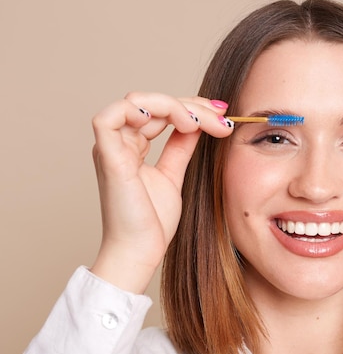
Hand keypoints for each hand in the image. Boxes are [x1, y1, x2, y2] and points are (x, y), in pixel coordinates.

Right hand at [90, 92, 232, 292]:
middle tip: (221, 120)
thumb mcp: (174, 174)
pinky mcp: (108, 159)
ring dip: (173, 105)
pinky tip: (171, 120)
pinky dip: (138, 110)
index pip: (160, 110)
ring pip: (137, 102)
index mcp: (131, 146)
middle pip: (153, 103)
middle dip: (191, 106)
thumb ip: (181, 146)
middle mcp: (118, 143)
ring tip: (198, 124)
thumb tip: (197, 123)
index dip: (191, 107)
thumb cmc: (153, 222)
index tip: (222, 115)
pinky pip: (110, 118)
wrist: (142, 251)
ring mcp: (111, 149)